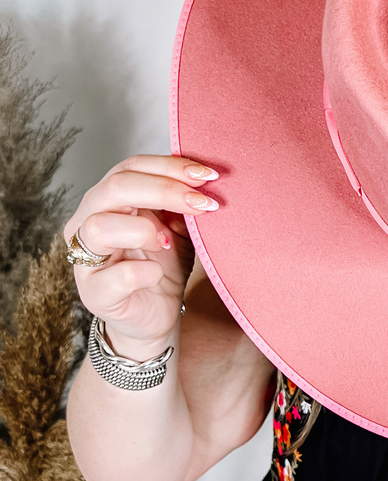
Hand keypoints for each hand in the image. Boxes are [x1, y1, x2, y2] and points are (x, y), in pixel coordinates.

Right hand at [63, 155, 219, 352]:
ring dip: (146, 230)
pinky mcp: (95, 294)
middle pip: (116, 187)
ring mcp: (86, 259)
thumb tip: (208, 179)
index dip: (169, 166)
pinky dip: (145, 272)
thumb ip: (183, 202)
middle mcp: (88, 223)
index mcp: (109, 201)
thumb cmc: (165, 264)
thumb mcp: (178, 227)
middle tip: (204, 204)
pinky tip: (159, 273)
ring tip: (170, 242)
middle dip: (166, 190)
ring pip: (100, 227)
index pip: (130, 167)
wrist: (158, 314)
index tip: (208, 176)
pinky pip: (116, 275)